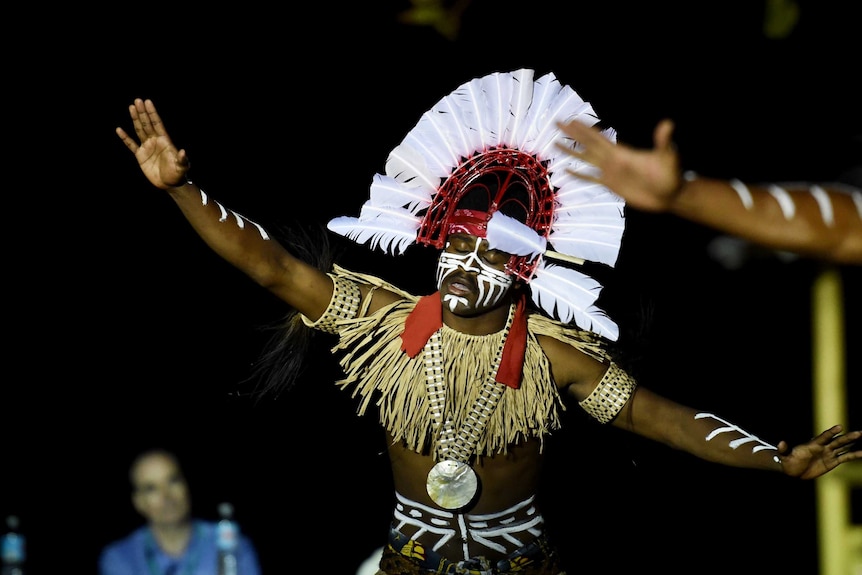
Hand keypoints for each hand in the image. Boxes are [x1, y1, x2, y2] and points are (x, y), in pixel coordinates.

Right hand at [116, 99, 189, 189]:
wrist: (170, 184)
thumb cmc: (178, 174)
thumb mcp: (182, 167)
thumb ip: (183, 159)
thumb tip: (183, 152)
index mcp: (165, 141)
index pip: (157, 124)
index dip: (152, 113)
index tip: (148, 102)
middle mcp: (155, 141)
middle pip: (147, 124)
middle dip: (142, 113)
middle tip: (137, 100)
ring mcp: (147, 147)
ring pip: (139, 130)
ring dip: (135, 119)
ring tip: (131, 107)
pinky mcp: (140, 156)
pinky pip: (131, 145)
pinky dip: (125, 138)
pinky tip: (119, 129)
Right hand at [555, 118, 682, 212]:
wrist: (669, 195)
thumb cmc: (669, 175)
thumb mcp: (667, 156)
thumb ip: (663, 141)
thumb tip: (668, 124)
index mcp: (621, 152)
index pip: (598, 138)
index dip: (585, 129)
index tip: (572, 120)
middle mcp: (612, 159)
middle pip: (587, 144)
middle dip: (573, 134)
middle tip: (558, 123)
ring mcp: (610, 172)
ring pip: (586, 159)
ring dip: (571, 151)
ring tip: (556, 143)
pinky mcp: (610, 185)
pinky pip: (590, 178)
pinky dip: (578, 174)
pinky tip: (567, 171)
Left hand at [775, 425, 860, 479]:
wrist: (793, 470)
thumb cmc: (788, 462)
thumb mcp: (784, 456)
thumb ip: (784, 450)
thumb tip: (780, 443)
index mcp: (813, 444)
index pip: (824, 437)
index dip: (831, 432)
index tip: (840, 427)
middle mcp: (823, 447)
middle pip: (837, 441)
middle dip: (848, 437)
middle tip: (859, 432)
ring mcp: (828, 453)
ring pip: (843, 447)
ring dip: (852, 443)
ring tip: (861, 436)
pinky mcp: (832, 461)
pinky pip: (845, 457)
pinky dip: (854, 455)